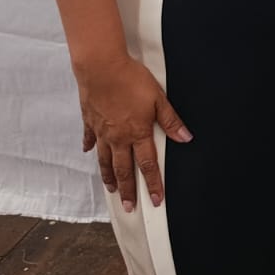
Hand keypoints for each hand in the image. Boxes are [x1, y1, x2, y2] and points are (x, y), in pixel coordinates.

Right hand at [75, 53, 191, 212]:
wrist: (101, 67)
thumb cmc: (131, 80)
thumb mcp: (158, 99)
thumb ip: (171, 121)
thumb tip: (186, 138)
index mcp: (137, 133)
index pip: (148, 165)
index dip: (153, 184)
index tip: (155, 201)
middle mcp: (118, 137)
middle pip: (123, 169)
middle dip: (128, 190)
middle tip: (129, 207)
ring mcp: (101, 131)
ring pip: (104, 160)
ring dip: (108, 176)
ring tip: (111, 189)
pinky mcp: (89, 121)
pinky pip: (90, 138)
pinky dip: (90, 147)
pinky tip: (88, 152)